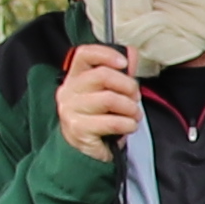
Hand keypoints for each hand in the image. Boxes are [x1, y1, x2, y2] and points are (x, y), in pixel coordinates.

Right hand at [55, 42, 143, 159]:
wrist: (86, 151)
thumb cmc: (99, 117)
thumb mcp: (110, 92)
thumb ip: (120, 72)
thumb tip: (132, 53)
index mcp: (75, 77)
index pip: (84, 54)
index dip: (106, 54)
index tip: (124, 63)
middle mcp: (69, 91)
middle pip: (102, 75)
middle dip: (128, 86)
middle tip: (135, 98)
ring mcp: (71, 110)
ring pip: (109, 99)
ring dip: (130, 108)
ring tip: (134, 115)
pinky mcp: (79, 129)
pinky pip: (112, 122)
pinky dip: (128, 124)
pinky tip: (129, 127)